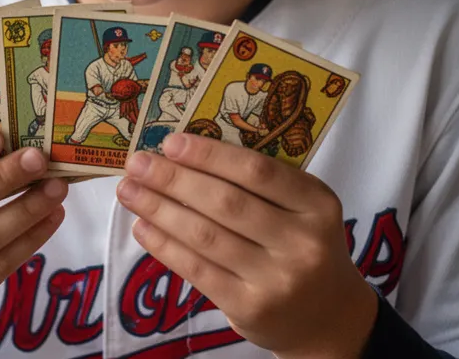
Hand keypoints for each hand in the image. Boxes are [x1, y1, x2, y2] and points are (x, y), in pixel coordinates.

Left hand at [116, 134, 376, 358]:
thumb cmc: (303, 244)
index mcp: (317, 204)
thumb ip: (258, 183)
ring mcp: (276, 279)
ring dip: (159, 209)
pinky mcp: (251, 308)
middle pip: (225, 203)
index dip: (209, 155)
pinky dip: (165, 245)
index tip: (170, 142)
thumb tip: (183, 153)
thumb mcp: (302, 208)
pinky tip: (142, 226)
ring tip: (129, 191)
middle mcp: (301, 242)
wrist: (329, 316)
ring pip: (206, 236)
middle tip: (136, 163)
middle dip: (173, 179)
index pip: (256, 171)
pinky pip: (198, 269)